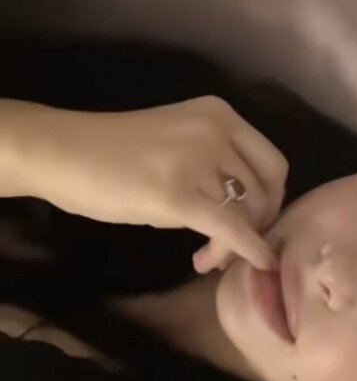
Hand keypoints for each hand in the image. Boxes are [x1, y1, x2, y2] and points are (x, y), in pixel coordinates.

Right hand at [16, 96, 287, 271]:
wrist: (61, 153)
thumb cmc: (112, 154)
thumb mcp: (178, 143)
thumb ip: (215, 164)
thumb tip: (248, 212)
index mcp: (220, 114)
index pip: (272, 164)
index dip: (269, 201)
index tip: (250, 224)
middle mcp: (217, 130)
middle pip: (264, 192)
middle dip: (254, 227)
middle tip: (223, 250)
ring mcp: (199, 160)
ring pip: (245, 214)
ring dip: (232, 246)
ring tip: (204, 259)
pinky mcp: (179, 195)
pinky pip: (231, 229)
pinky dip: (250, 251)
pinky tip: (256, 266)